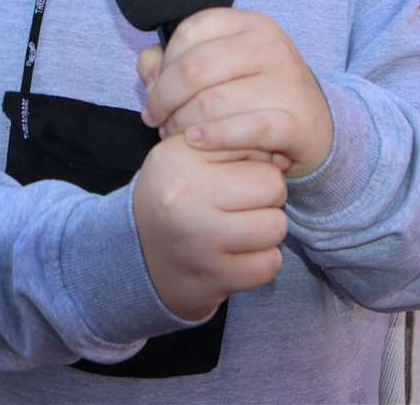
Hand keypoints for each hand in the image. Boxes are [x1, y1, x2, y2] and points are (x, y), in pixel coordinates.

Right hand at [132, 135, 287, 320]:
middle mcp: (185, 198)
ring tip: (244, 227)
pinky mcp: (214, 277)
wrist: (137, 256)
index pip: (254, 146)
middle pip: (273, 186)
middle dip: (268, 195)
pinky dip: (262, 260)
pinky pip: (269, 264)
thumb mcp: (187, 155)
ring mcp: (200, 242)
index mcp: (180, 158)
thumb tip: (283, 153)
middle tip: (246, 203)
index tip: (239, 175)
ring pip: (276, 227)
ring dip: (268, 229)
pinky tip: (241, 254)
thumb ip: (231, 142)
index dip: (255, 162)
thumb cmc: (174, 196)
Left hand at [138, 8, 330, 177]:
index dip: (163, 64)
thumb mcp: (221, 71)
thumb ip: (177, 63)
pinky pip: (247, 128)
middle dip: (165, 99)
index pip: (191, 31)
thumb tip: (146, 65)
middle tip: (157, 121)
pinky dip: (215, 137)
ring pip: (213, 102)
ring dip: (183, 125)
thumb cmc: (257, 96)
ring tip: (177, 137)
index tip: (153, 92)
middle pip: (195, 68)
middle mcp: (270, 46)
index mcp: (249, 24)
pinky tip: (196, 143)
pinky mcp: (297, 120)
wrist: (315, 129)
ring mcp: (287, 82)